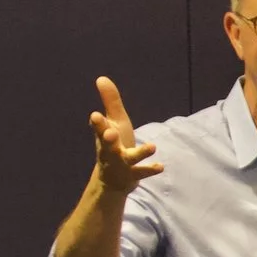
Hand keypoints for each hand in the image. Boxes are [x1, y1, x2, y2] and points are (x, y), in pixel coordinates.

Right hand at [88, 76, 161, 194]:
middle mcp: (110, 149)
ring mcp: (121, 164)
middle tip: (110, 133)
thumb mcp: (114, 122)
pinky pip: (142, 172)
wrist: (112, 178)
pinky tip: (161, 166)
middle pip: (107, 144)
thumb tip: (102, 78)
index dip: (98, 122)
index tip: (95, 115)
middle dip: (107, 138)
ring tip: (152, 147)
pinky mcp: (132, 175)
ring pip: (128, 158)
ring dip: (140, 153)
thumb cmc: (114, 144)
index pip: (99, 127)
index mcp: (105, 134)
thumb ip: (111, 101)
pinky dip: (150, 169)